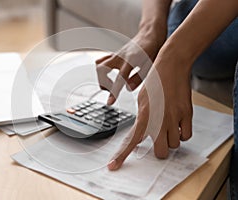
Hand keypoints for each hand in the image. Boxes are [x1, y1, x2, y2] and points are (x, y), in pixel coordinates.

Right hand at [95, 28, 165, 104]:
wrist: (150, 34)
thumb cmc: (153, 49)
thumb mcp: (151, 65)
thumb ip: (139, 78)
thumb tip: (128, 89)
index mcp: (131, 59)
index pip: (120, 78)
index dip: (114, 91)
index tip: (109, 102)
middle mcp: (120, 56)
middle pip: (102, 69)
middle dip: (104, 83)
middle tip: (112, 90)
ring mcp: (115, 54)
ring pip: (99, 65)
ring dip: (102, 77)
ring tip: (111, 84)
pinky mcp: (114, 54)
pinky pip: (102, 61)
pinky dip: (102, 70)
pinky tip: (109, 75)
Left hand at [107, 53, 192, 169]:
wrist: (171, 66)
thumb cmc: (154, 82)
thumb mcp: (142, 101)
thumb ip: (142, 120)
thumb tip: (142, 133)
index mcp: (144, 116)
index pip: (131, 142)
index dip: (121, 156)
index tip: (113, 166)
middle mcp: (159, 120)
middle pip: (161, 152)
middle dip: (159, 148)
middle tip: (157, 138)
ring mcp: (174, 118)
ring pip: (174, 145)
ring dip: (170, 140)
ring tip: (168, 126)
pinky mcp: (187, 115)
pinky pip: (186, 136)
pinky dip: (181, 134)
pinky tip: (177, 124)